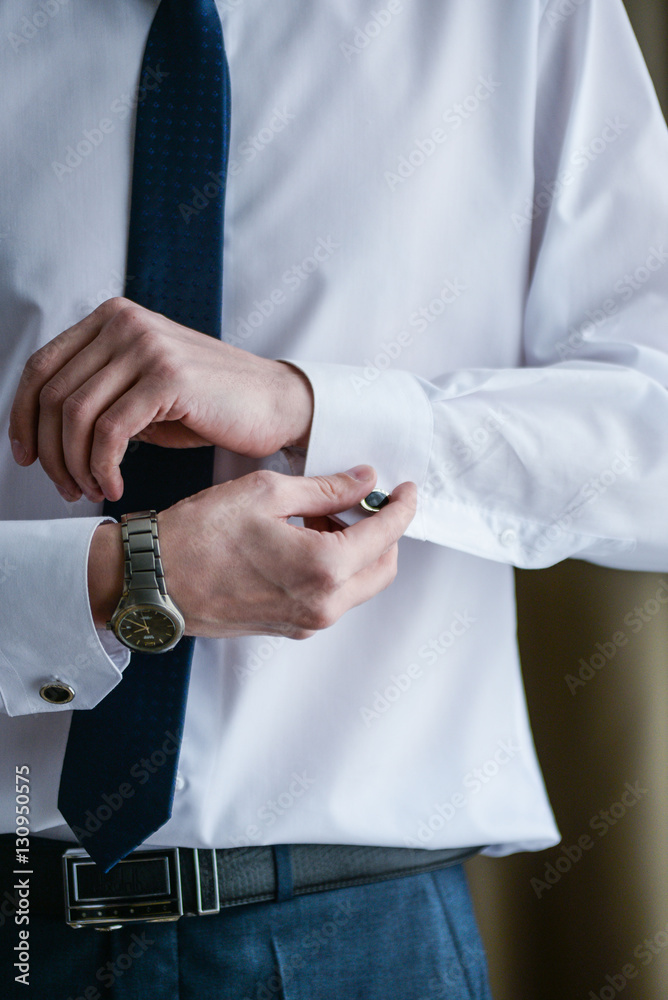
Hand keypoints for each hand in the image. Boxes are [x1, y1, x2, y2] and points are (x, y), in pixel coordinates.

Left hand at [8, 297, 313, 502]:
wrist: (274, 403)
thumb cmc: (208, 404)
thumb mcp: (142, 390)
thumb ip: (98, 395)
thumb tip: (43, 435)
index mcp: (112, 319)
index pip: (42, 367)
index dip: (22, 417)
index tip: (26, 456)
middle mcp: (124, 323)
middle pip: (52, 394)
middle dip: (50, 453)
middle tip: (66, 488)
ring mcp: (146, 345)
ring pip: (75, 416)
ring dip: (75, 466)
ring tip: (92, 491)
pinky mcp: (168, 377)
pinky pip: (110, 431)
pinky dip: (102, 468)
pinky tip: (113, 487)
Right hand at [88, 467, 416, 638]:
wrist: (150, 583)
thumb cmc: (198, 535)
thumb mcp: (266, 493)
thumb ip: (325, 488)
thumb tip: (364, 479)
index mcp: (324, 568)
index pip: (387, 534)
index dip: (403, 507)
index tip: (407, 489)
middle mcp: (322, 604)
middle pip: (383, 567)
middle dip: (383, 531)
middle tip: (360, 499)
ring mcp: (305, 622)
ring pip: (357, 585)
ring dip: (355, 550)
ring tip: (320, 515)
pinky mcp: (287, 628)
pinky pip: (330, 598)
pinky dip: (332, 569)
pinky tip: (304, 539)